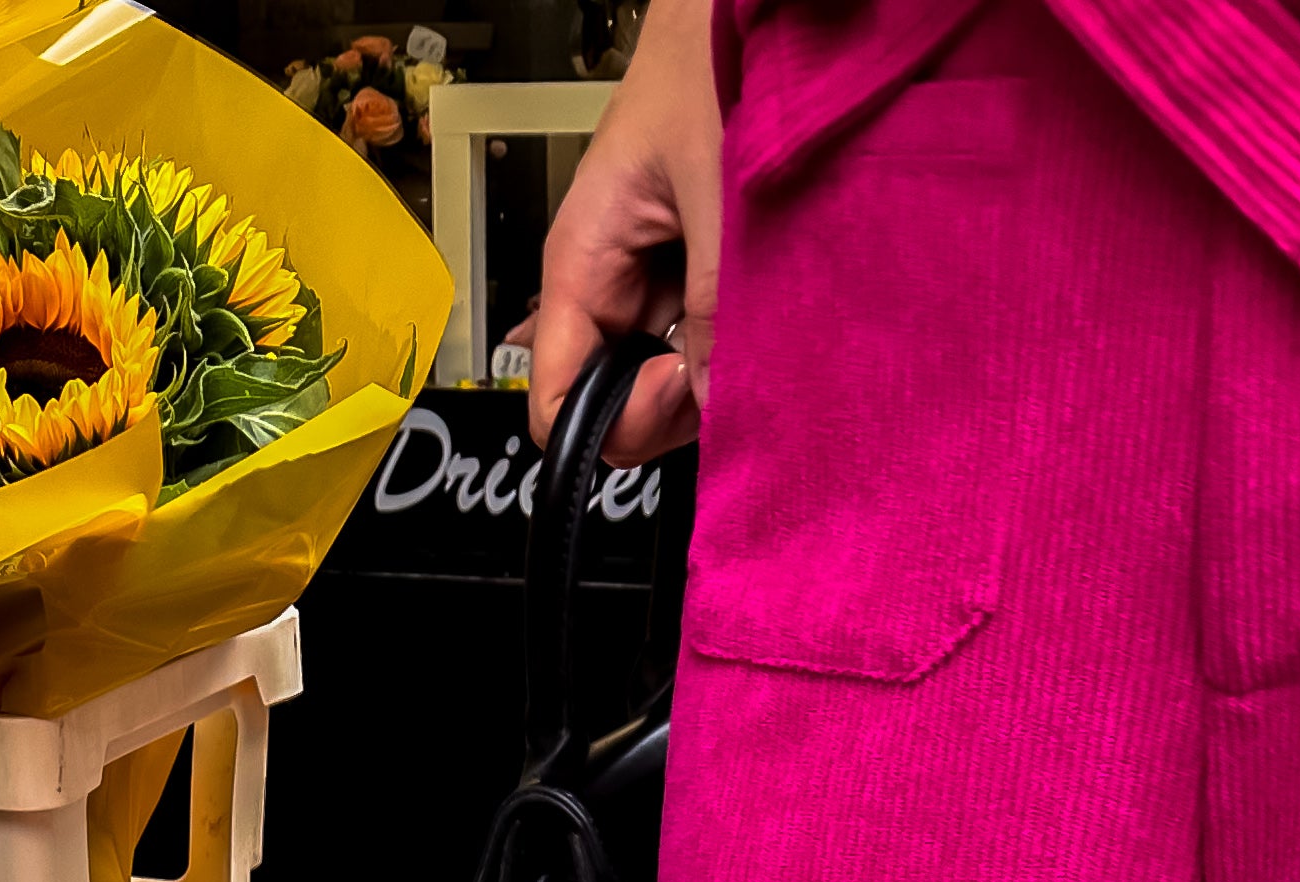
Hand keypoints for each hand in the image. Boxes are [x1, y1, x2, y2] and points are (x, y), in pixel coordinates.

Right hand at [529, 0, 720, 460]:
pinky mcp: (682, 281)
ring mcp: (644, 287)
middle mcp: (604, 287)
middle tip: (717, 365)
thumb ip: (714, 307)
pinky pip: (693, 347)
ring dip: (702, 381)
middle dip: (666, 408)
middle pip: (611, 406)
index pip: (552, 401)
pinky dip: (721, 354)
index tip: (674, 388)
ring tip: (739, 335)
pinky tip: (747, 329)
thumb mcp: (714, 196)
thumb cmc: (702, 72)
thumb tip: (712, 401)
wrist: (731, 18)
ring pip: (657, 384)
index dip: (611, 423)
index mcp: (579, 264)